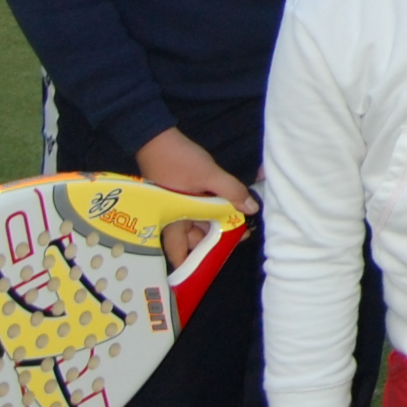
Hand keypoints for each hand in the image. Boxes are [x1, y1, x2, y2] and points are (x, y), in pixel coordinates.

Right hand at [136, 126, 252, 268]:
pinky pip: (199, 209)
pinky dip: (213, 210)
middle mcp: (172, 219)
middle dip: (216, 241)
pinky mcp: (182, 195)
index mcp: (173, 222)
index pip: (181, 254)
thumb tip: (250, 209)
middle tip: (240, 236)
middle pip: (194, 240)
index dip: (194, 266)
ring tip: (240, 221)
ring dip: (217, 223)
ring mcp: (177, 207)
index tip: (212, 270)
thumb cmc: (177, 160)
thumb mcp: (208, 175)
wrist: (156, 137)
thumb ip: (230, 191)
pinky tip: (229, 206)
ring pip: (199, 223)